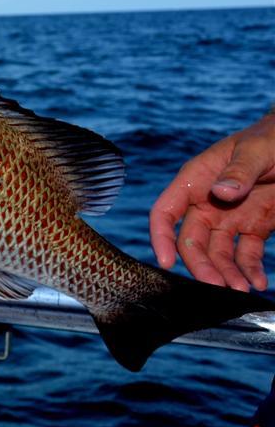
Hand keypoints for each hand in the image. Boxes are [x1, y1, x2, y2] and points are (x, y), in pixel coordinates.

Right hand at [150, 113, 274, 290]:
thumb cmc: (274, 137)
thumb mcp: (257, 150)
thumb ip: (239, 171)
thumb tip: (220, 193)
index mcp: (196, 180)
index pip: (166, 212)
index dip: (161, 237)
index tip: (166, 262)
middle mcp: (207, 202)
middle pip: (191, 241)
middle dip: (202, 265)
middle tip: (218, 287)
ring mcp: (229, 216)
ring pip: (217, 252)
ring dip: (226, 273)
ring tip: (242, 289)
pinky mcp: (254, 227)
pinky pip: (246, 254)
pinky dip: (250, 270)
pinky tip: (259, 282)